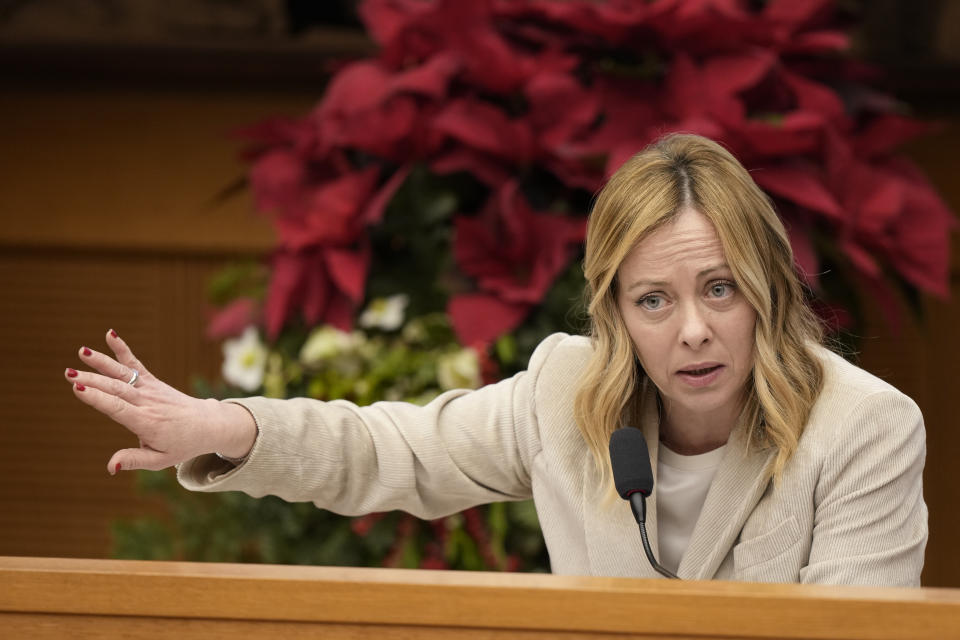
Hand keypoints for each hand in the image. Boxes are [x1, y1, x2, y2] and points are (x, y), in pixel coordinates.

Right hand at [65, 329, 256, 473]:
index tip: (79, 389)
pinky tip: (109, 334)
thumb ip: (134, 460)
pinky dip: (122, 349)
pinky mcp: (152, 381)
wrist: (207, 424)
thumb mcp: (160, 460)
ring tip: (82, 352)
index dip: (98, 398)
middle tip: (69, 374)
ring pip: (123, 374)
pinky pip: (135, 363)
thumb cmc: (182, 445)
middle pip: (116, 389)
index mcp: (146, 423)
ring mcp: (150, 389)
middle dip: (92, 380)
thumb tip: (110, 467)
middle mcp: (147, 402)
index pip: (118, 408)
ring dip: (102, 362)